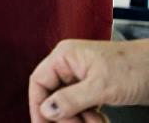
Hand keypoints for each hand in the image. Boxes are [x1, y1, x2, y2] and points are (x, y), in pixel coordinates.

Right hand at [29, 39, 148, 121]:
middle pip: (53, 95)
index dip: (38, 104)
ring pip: (68, 103)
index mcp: (65, 56)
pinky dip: (88, 117)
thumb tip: (47, 110)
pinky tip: (100, 121)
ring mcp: (83, 76)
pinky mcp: (95, 87)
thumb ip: (71, 99)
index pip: (39, 81)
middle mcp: (70, 65)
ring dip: (78, 118)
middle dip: (64, 115)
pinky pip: (82, 106)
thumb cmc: (135, 66)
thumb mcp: (101, 86)